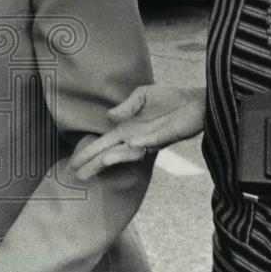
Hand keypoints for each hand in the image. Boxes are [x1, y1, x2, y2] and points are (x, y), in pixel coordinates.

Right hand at [69, 85, 205, 180]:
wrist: (196, 102)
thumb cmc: (170, 99)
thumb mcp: (143, 95)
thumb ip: (126, 105)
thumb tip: (110, 117)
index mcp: (127, 129)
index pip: (103, 144)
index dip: (88, 153)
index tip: (74, 164)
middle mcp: (135, 138)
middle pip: (110, 154)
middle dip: (94, 164)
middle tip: (77, 176)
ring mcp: (149, 140)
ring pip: (127, 153)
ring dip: (114, 158)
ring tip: (99, 163)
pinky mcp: (165, 137)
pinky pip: (149, 143)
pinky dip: (139, 145)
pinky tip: (129, 144)